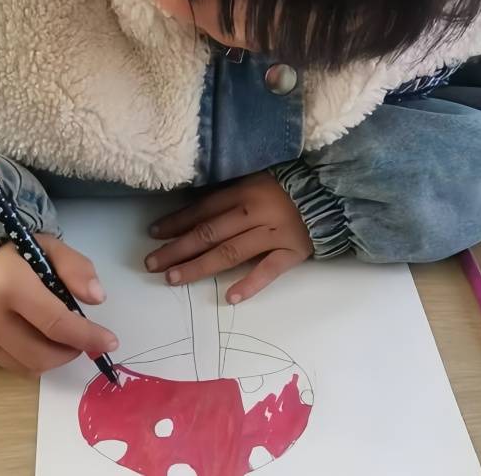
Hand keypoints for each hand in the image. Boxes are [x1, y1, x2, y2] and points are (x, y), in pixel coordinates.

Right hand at [0, 235, 117, 376]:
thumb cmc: (18, 255)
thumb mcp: (51, 248)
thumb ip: (77, 269)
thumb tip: (97, 298)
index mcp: (10, 284)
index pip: (56, 323)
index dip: (87, 337)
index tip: (110, 342)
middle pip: (42, 354)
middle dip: (73, 351)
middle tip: (85, 338)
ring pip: (29, 367)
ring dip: (56, 358)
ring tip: (63, 338)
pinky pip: (13, 366)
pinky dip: (35, 358)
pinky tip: (39, 338)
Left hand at [145, 172, 312, 303]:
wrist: (328, 195)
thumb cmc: (285, 188)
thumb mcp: (254, 180)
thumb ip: (227, 195)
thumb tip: (190, 211)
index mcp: (243, 192)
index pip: (203, 210)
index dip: (176, 223)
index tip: (154, 234)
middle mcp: (254, 213)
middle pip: (209, 233)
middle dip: (177, 248)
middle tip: (152, 263)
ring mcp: (273, 235)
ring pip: (230, 253)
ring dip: (200, 266)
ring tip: (174, 278)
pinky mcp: (292, 253)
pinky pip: (269, 271)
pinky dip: (250, 284)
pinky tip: (228, 298)